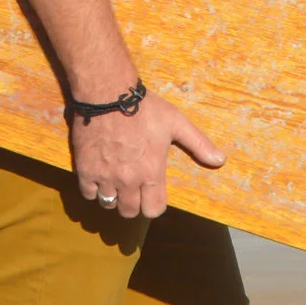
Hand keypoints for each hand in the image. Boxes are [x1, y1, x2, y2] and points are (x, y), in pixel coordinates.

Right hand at [69, 92, 222, 218]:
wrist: (108, 92)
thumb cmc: (144, 107)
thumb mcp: (176, 123)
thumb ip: (198, 144)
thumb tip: (220, 160)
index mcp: (151, 172)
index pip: (153, 210)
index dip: (154, 205)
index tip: (151, 195)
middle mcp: (128, 180)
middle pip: (130, 211)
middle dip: (133, 204)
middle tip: (133, 190)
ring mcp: (105, 176)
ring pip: (108, 204)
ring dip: (113, 197)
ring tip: (116, 184)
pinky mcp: (85, 169)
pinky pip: (88, 194)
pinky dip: (93, 190)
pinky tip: (98, 178)